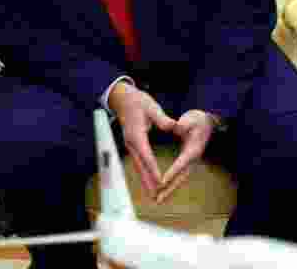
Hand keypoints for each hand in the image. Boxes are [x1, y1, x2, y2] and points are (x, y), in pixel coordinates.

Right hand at [108, 82, 175, 199]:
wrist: (122, 99)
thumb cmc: (138, 102)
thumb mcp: (151, 107)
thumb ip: (162, 119)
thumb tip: (173, 126)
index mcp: (136, 135)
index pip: (147, 156)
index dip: (154, 170)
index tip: (161, 182)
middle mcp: (131, 143)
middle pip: (140, 166)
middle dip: (148, 182)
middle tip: (156, 197)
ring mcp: (130, 145)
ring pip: (138, 166)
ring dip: (145, 181)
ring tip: (152, 195)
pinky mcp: (131, 145)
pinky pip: (138, 162)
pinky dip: (143, 173)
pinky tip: (147, 181)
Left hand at [157, 109, 214, 202]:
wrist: (207, 121)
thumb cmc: (198, 119)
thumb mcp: (192, 119)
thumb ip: (184, 124)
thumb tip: (177, 126)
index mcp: (193, 149)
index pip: (181, 163)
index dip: (171, 172)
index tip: (161, 182)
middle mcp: (193, 158)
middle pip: (181, 177)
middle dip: (169, 189)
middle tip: (157, 199)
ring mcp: (191, 161)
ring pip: (180, 179)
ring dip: (169, 190)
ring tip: (157, 201)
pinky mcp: (187, 161)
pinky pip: (178, 176)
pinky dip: (171, 184)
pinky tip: (161, 191)